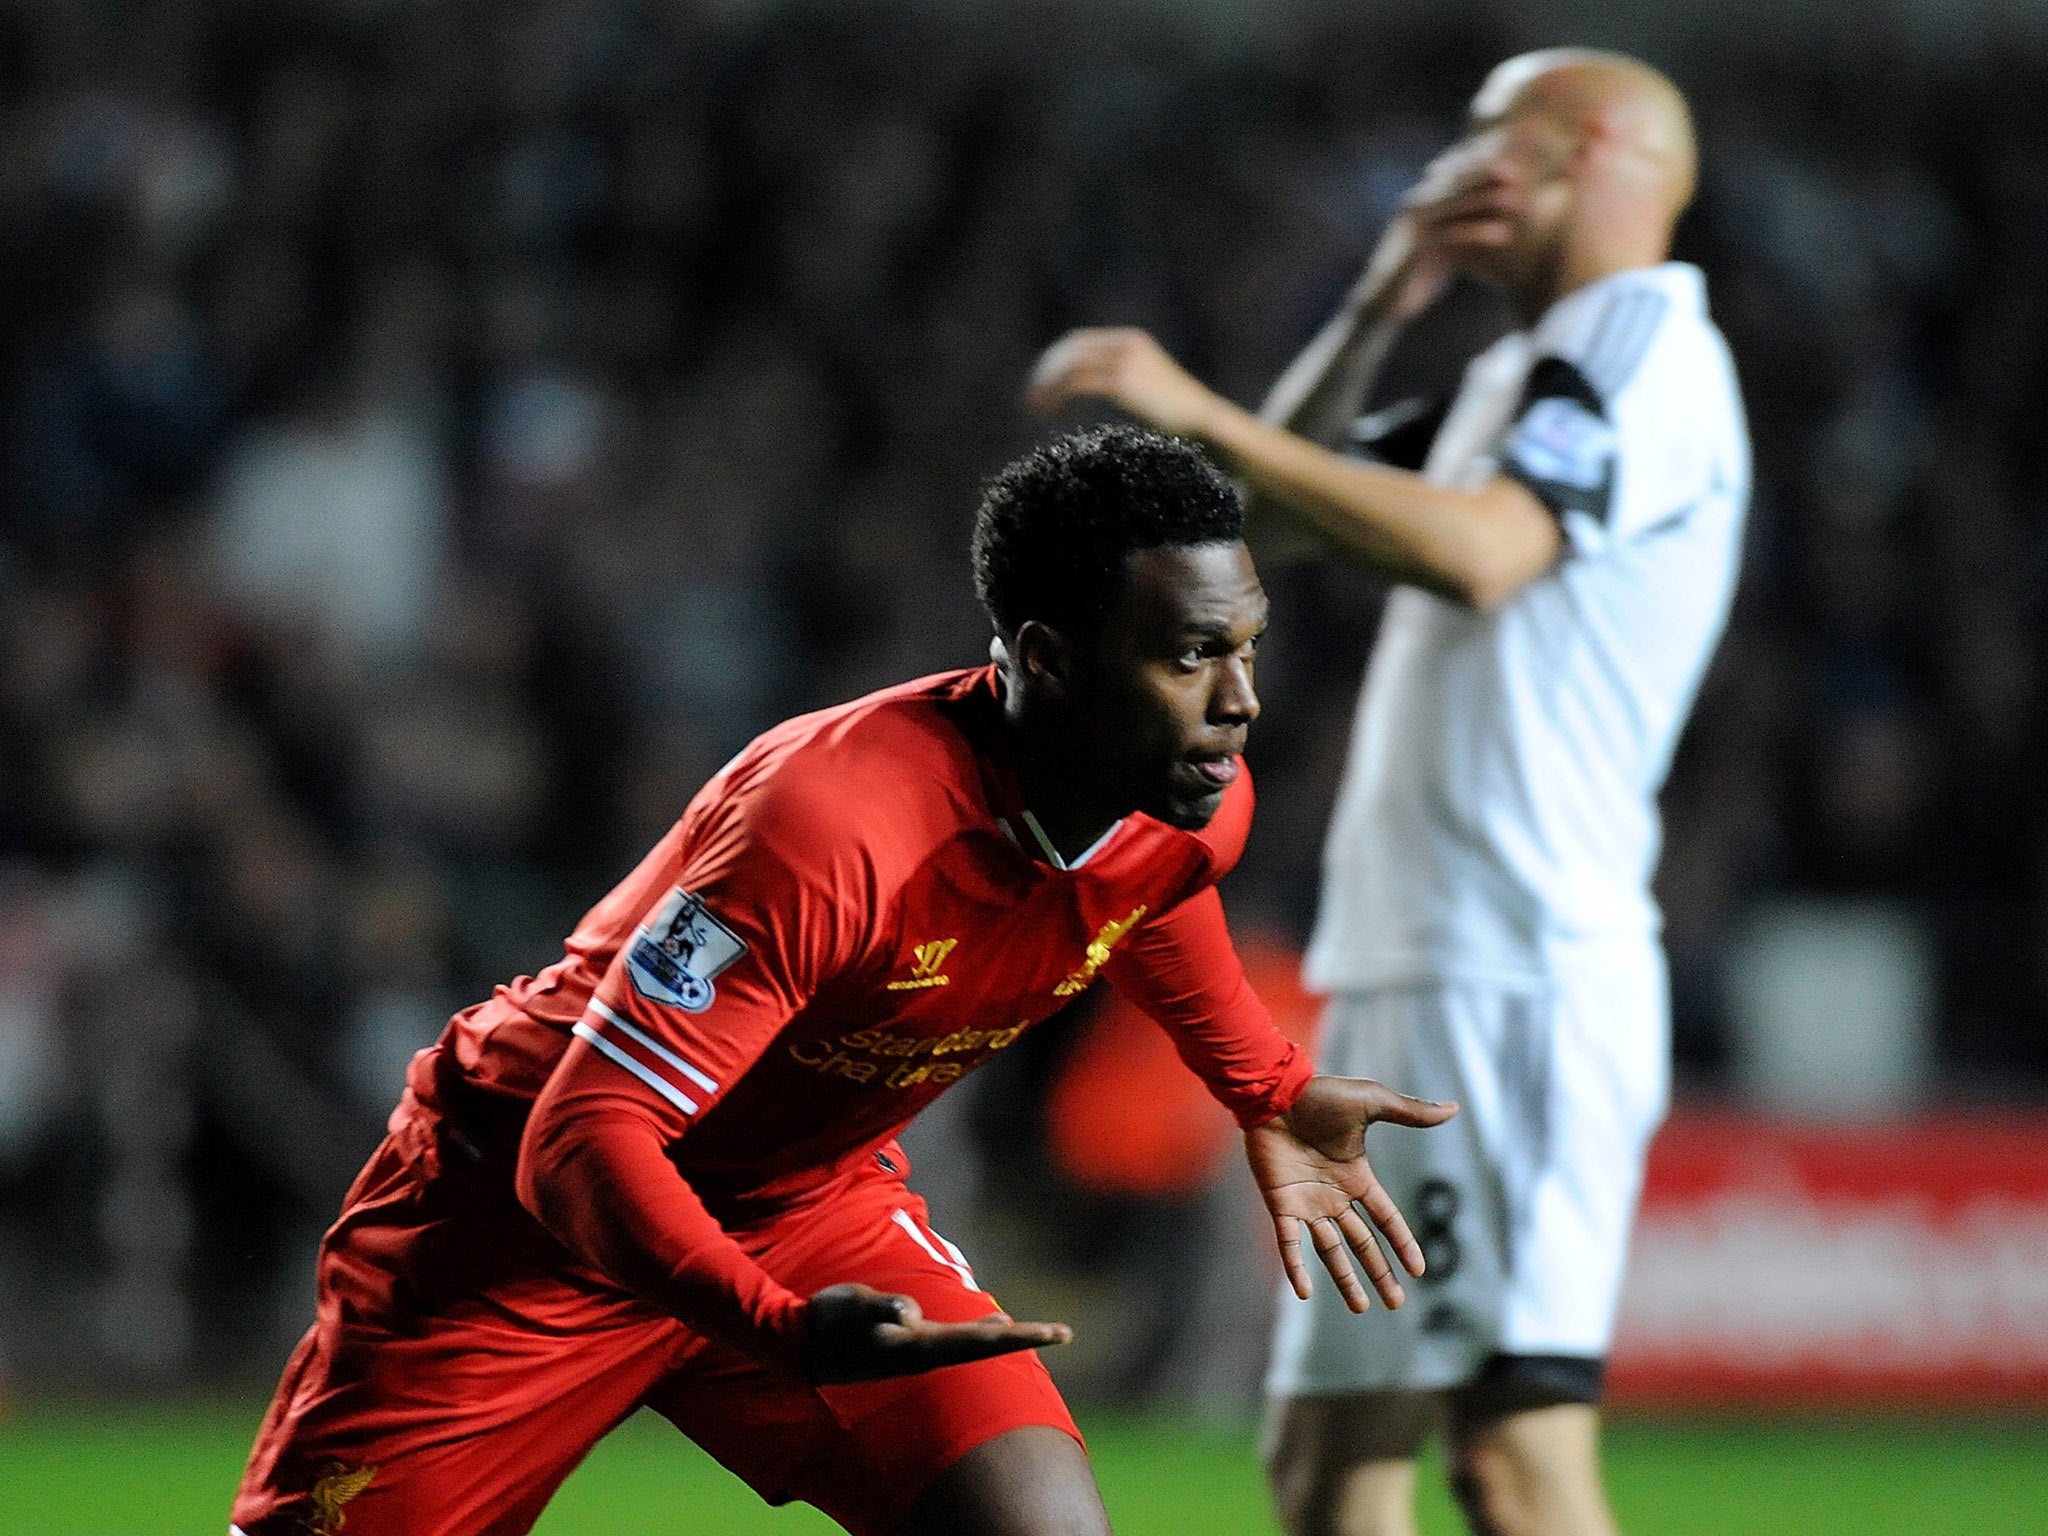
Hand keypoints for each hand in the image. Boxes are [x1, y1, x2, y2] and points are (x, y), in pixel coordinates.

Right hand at [801, 1282, 1072, 1384]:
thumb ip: (881, 1308)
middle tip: (1065, 1332)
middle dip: (1026, 1337)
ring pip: (975, 1343)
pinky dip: (982, 1331)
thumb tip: (910, 1314)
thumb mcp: (852, 1308)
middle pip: (986, 1346)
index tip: (1053, 1333)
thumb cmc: (828, 1323)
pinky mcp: (909, 1344)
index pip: (981, 1342)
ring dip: (1008, 1337)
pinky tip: (995, 1322)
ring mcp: (918, 1350)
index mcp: (920, 1346)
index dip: (1019, 1335)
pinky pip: (958, 1339)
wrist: (802, 1346)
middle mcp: (925, 1352)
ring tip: (1039, 1332)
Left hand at [1026, 327, 1226, 437]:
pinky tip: (1053, 417)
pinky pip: (1075, 383)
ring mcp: (1125, 361)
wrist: (1208, 422)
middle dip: (1044, 373)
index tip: (1041, 389)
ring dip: (1046, 387)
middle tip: (1031, 401)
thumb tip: (1086, 387)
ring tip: (1036, 411)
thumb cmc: (1180, 417)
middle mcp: (1128, 345)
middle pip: (1069, 350)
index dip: (1054, 362)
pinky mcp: (1122, 382)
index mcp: (1133, 341)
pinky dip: (1057, 398)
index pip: (1079, 342)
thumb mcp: (1147, 389)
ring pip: (1068, 366)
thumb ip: (1120, 380)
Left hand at [1245, 1075, 1457, 1313]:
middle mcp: (1334, 1195)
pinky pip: (1289, 1243)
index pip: (1386, 1218)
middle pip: (1362, 1242)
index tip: (1418, 1271)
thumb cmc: (1320, 1094)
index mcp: (1357, 1176)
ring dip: (1345, 1279)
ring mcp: (1306, 1202)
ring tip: (1361, 1308)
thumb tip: (1453, 1108)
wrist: (1274, 1092)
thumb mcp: (1372, 1102)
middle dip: (1379, 1272)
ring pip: (1330, 1250)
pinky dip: (1295, 1267)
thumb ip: (1409, 1112)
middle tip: (1396, 1304)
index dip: (1402, 1243)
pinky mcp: (1280, 1204)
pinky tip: (1304, 1293)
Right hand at [1352, 143, 1523, 319]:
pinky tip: (1504, 235)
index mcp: (1423, 203)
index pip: (1455, 178)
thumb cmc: (1419, 274)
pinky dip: (1478, 233)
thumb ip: (1464, 226)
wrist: (1385, 302)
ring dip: (1486, 200)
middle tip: (1518, 172)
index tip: (1515, 167)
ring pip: (1454, 206)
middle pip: (1455, 185)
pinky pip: (1451, 236)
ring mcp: (1415, 227)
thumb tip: (1491, 216)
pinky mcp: (1416, 249)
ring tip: (1518, 199)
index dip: (1482, 172)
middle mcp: (1416, 208)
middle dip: (1486, 177)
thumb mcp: (1445, 245)